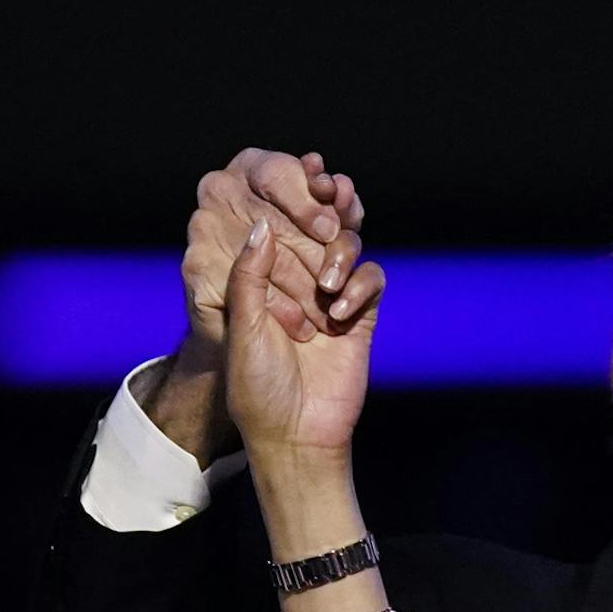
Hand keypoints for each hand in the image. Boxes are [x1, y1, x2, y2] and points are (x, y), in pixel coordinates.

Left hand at [146, 149, 370, 464]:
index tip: (299, 174)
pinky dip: (358, 285)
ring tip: (326, 280)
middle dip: (326, 207)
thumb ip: (250, 276)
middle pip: (319, 226)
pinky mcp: (360, 316)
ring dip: (341, 251)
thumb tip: (262, 225)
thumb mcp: (241, 327)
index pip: (277, 225)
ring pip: (348, 246)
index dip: (288, 198)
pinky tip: (337, 310)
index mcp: (261, 280)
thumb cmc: (257, 389)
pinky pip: (370, 281)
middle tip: (330, 191)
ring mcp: (330, 296)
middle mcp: (297, 281)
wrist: (295, 437)